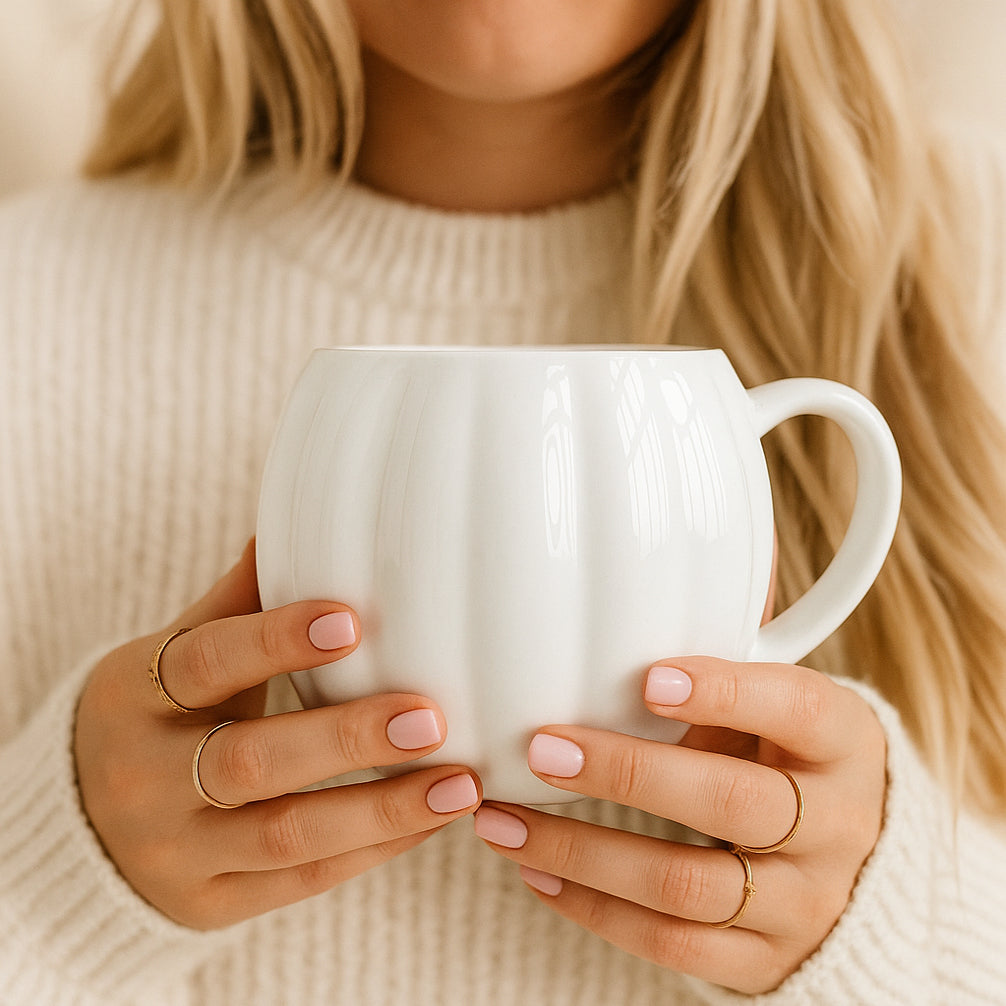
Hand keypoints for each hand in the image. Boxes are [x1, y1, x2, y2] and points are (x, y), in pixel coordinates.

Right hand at [74, 540, 481, 929]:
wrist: (80, 827)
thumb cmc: (156, 716)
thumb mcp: (172, 655)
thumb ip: (236, 601)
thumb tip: (293, 520)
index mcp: (136, 696)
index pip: (206, 661)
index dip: (276, 640)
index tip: (353, 619)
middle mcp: (147, 779)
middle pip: (249, 760)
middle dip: (345, 740)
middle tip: (430, 717)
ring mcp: (176, 851)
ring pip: (284, 834)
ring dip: (380, 811)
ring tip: (460, 785)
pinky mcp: (209, 905)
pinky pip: (300, 880)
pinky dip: (371, 850)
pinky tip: (429, 820)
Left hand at [473, 656, 885, 993]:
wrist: (859, 871)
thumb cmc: (793, 761)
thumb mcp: (780, 713)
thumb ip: (720, 683)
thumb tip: (606, 648)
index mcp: (843, 743)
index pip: (795, 710)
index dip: (725, 693)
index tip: (647, 677)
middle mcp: (836, 826)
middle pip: (730, 803)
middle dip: (627, 774)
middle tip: (543, 749)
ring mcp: (803, 903)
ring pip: (685, 884)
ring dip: (581, 853)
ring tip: (506, 822)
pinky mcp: (763, 960)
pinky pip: (671, 944)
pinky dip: (594, 908)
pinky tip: (538, 873)